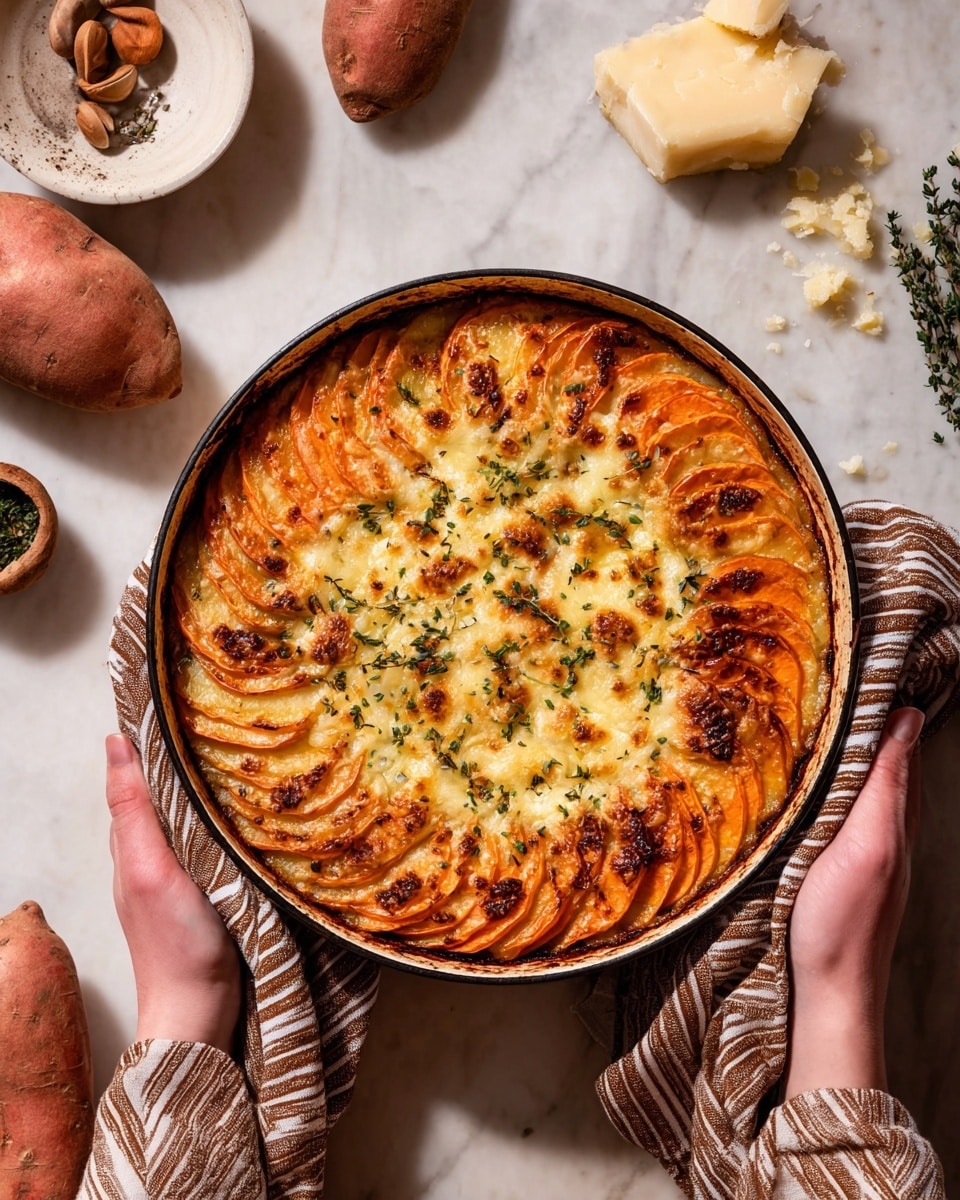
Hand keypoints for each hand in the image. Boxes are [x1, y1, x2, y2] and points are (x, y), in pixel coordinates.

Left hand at [106, 733, 241, 1053]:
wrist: (198, 1012)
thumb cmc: (177, 942)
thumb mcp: (151, 866)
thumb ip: (134, 809)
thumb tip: (114, 743)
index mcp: (128, 848)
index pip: (130, 782)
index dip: (144, 746)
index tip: (169, 707)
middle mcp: (144, 861)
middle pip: (154, 800)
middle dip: (172, 763)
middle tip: (206, 724)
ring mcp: (170, 882)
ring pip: (177, 822)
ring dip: (193, 792)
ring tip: (224, 759)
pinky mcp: (197, 898)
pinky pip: (198, 846)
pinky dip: (209, 823)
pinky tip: (231, 818)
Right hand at [783, 705, 923, 1099]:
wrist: (829, 992)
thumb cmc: (844, 920)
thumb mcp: (869, 843)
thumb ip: (886, 784)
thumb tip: (908, 718)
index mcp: (894, 817)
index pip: (897, 745)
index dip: (884, 704)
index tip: (861, 663)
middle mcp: (882, 830)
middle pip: (877, 762)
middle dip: (861, 720)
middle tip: (829, 679)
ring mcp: (859, 851)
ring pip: (855, 786)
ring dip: (840, 751)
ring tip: (812, 715)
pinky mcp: (834, 867)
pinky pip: (836, 810)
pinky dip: (826, 783)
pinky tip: (803, 778)